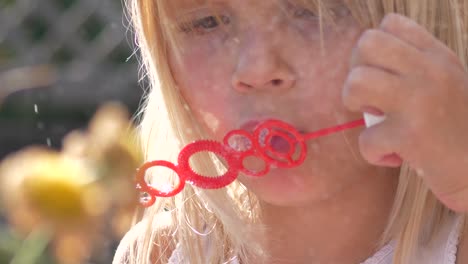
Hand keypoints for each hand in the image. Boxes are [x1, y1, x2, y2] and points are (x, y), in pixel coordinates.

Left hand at [342, 13, 467, 211]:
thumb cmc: (456, 128)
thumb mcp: (445, 83)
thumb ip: (414, 67)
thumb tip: (366, 65)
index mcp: (437, 57)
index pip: (391, 24)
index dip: (372, 49)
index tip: (379, 73)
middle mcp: (430, 72)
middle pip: (367, 43)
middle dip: (355, 70)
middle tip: (368, 95)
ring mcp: (418, 102)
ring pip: (355, 82)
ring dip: (354, 104)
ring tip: (373, 118)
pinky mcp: (409, 135)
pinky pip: (365, 140)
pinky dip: (373, 153)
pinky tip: (393, 155)